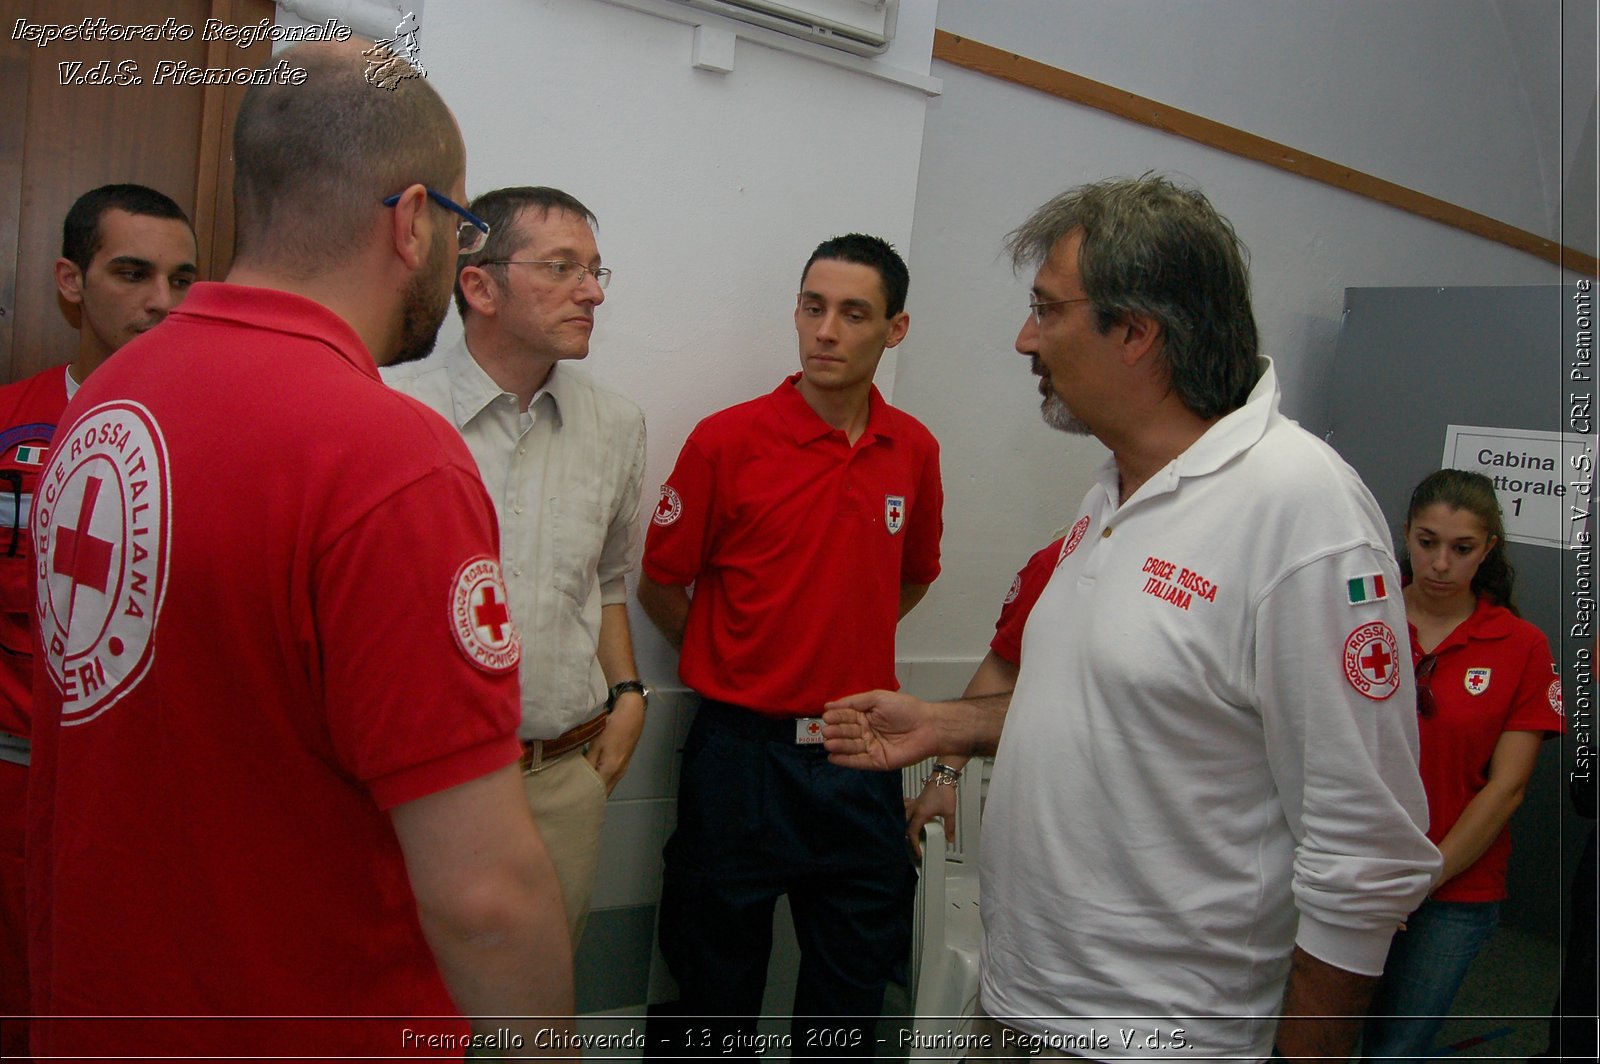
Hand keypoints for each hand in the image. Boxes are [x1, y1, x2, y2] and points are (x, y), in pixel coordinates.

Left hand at [585, 694, 645, 793]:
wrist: (632, 714)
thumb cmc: (612, 727)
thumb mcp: (596, 743)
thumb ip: (588, 763)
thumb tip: (579, 778)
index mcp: (610, 770)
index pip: (596, 791)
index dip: (585, 796)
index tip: (573, 798)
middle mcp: (618, 774)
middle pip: (604, 792)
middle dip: (591, 795)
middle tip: (575, 795)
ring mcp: (623, 769)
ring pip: (608, 785)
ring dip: (597, 788)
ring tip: (581, 788)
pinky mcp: (624, 764)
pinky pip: (611, 778)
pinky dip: (602, 781)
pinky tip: (593, 777)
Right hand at [822, 689, 940, 770]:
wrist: (928, 726)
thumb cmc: (905, 708)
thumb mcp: (878, 698)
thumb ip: (854, 702)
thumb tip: (828, 705)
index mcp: (865, 715)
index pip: (846, 716)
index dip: (836, 716)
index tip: (825, 717)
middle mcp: (866, 731)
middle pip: (847, 732)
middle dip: (836, 732)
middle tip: (826, 732)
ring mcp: (871, 747)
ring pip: (851, 747)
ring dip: (839, 746)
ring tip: (828, 743)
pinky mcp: (877, 762)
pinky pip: (859, 761)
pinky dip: (845, 761)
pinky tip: (833, 757)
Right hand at [904, 781, 956, 858]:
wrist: (943, 777)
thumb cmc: (944, 791)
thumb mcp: (949, 812)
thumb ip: (950, 827)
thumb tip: (950, 839)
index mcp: (920, 814)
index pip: (913, 833)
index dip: (914, 844)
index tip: (918, 852)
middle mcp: (914, 809)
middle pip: (904, 826)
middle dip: (906, 837)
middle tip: (912, 844)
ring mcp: (914, 804)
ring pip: (902, 816)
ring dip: (903, 825)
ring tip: (906, 832)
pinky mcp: (916, 800)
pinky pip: (905, 807)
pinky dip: (903, 812)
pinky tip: (906, 814)